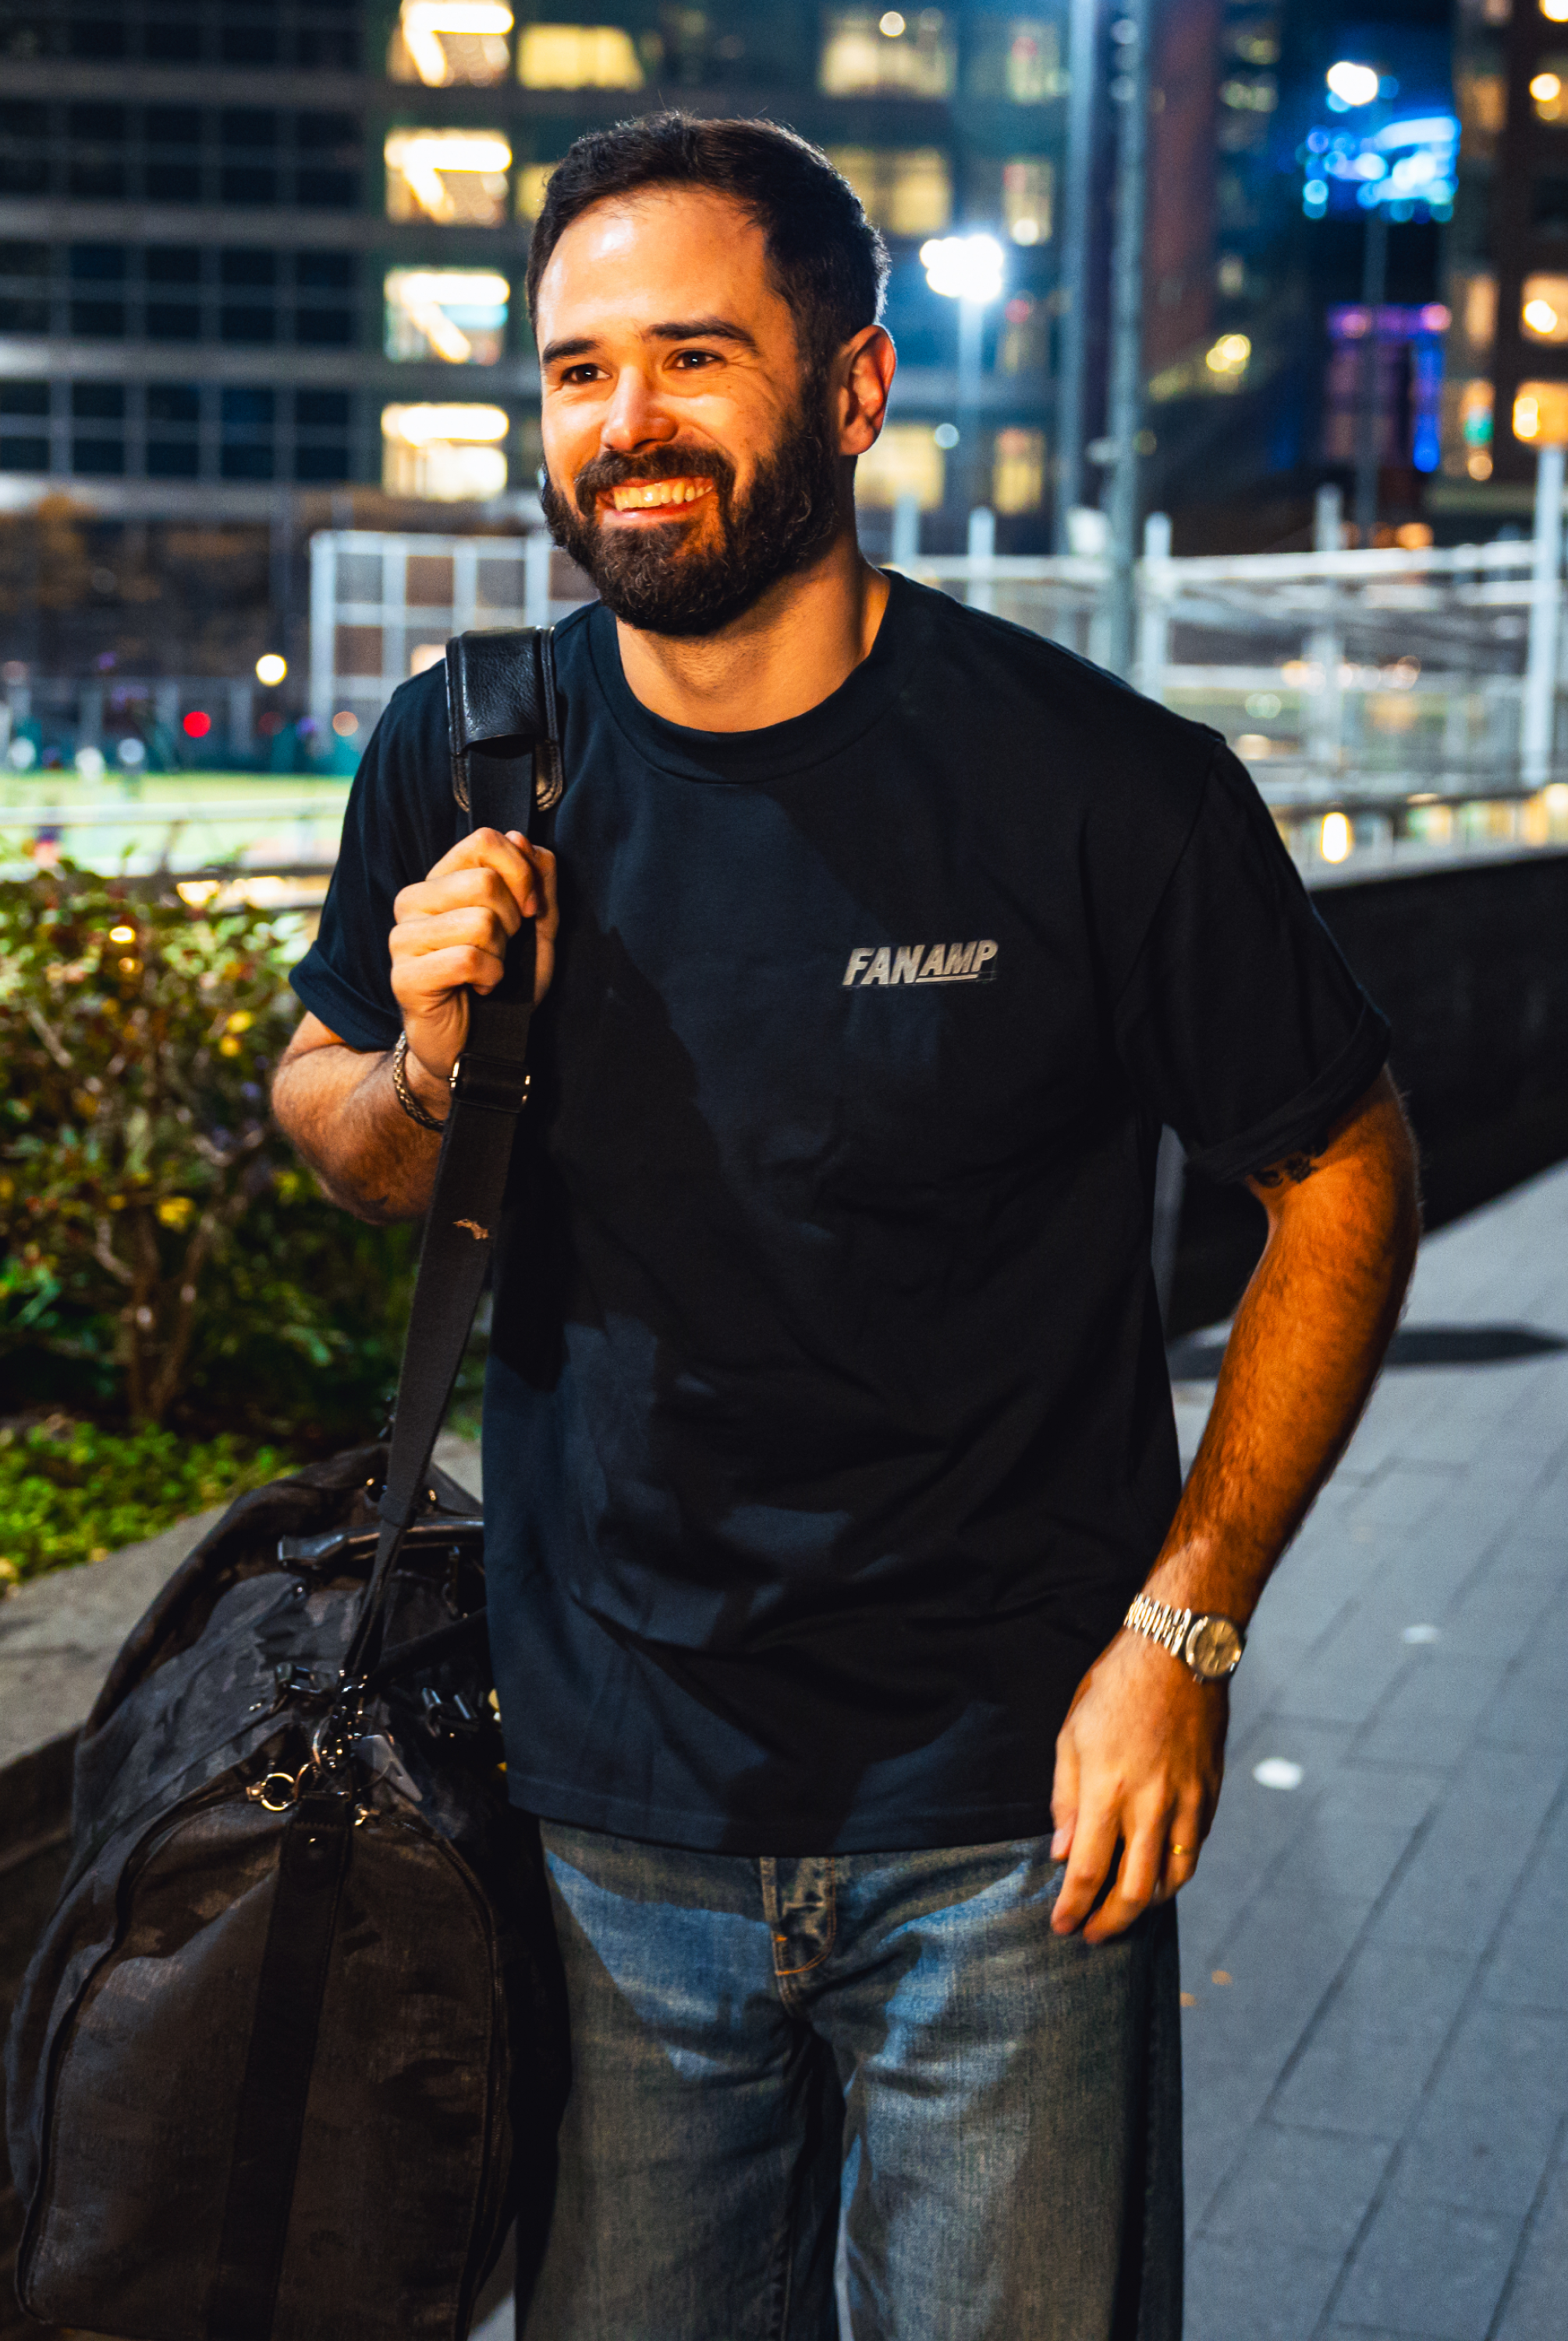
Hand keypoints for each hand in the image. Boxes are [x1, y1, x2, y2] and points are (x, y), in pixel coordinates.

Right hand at [388, 828, 558, 1085]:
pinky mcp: (403, 976)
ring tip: (487, 973)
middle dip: (513, 922)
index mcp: (441, 881)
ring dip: (500, 956)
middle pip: (485, 882)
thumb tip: (523, 838)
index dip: (521, 872)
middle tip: (502, 951)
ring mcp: (402, 938)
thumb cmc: (503, 983)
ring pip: (479, 922)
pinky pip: (468, 960)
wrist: (479, 1044)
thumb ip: (536, 882)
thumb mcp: (534, 929)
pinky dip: (489, 979)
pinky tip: (478, 990)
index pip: (483, 840)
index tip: (530, 909)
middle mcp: (413, 902)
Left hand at [1049, 1630, 1226, 1942]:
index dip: (1073, 1908)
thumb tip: (1061, 1851)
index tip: (1062, 1926)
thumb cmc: (1115, 1687)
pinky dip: (1175, 1873)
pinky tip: (1158, 1875)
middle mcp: (1150, 1806)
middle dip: (1111, 1923)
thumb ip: (1065, 1798)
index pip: (1088, 1871)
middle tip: (1094, 1935)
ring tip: (1125, 1910)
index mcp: (1107, 1791)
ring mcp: (1186, 1803)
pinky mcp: (1210, 1795)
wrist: (1178, 1652)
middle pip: (1135, 1892)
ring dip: (1147, 1906)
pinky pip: (1193, 1851)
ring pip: (1172, 1880)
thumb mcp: (1072, 1734)